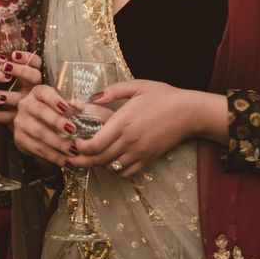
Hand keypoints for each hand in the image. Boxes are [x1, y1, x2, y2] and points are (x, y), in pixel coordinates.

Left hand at [0, 49, 42, 124]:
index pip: (36, 62)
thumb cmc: (11, 88)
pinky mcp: (18, 120)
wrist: (21, 120)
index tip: (14, 54)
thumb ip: (6, 60)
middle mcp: (33, 88)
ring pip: (18, 98)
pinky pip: (6, 117)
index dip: (27, 57)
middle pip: (34, 77)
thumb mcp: (15, 74)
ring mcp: (27, 105)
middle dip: (20, 70)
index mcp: (33, 75)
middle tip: (5, 66)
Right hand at [13, 83, 82, 166]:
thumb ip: (71, 107)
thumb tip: (83, 111)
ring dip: (57, 143)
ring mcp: (20, 122)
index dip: (54, 99)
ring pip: (39, 132)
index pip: (44, 92)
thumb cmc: (52, 113)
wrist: (34, 125)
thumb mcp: (60, 106)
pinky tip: (64, 160)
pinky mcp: (19, 138)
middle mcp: (25, 105)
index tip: (66, 108)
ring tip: (72, 151)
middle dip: (57, 121)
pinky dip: (52, 156)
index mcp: (37, 93)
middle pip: (40, 111)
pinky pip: (36, 148)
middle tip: (72, 130)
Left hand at [67, 79, 215, 176]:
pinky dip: (114, 171)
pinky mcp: (148, 159)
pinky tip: (109, 163)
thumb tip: (91, 98)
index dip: (80, 148)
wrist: (188, 112)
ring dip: (97, 165)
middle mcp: (129, 141)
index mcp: (123, 122)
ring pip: (111, 167)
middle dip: (82, 161)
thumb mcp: (136, 86)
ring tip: (88, 158)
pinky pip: (126, 172)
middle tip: (71, 158)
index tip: (74, 142)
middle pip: (99, 159)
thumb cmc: (162, 96)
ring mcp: (139, 152)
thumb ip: (111, 91)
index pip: (95, 144)